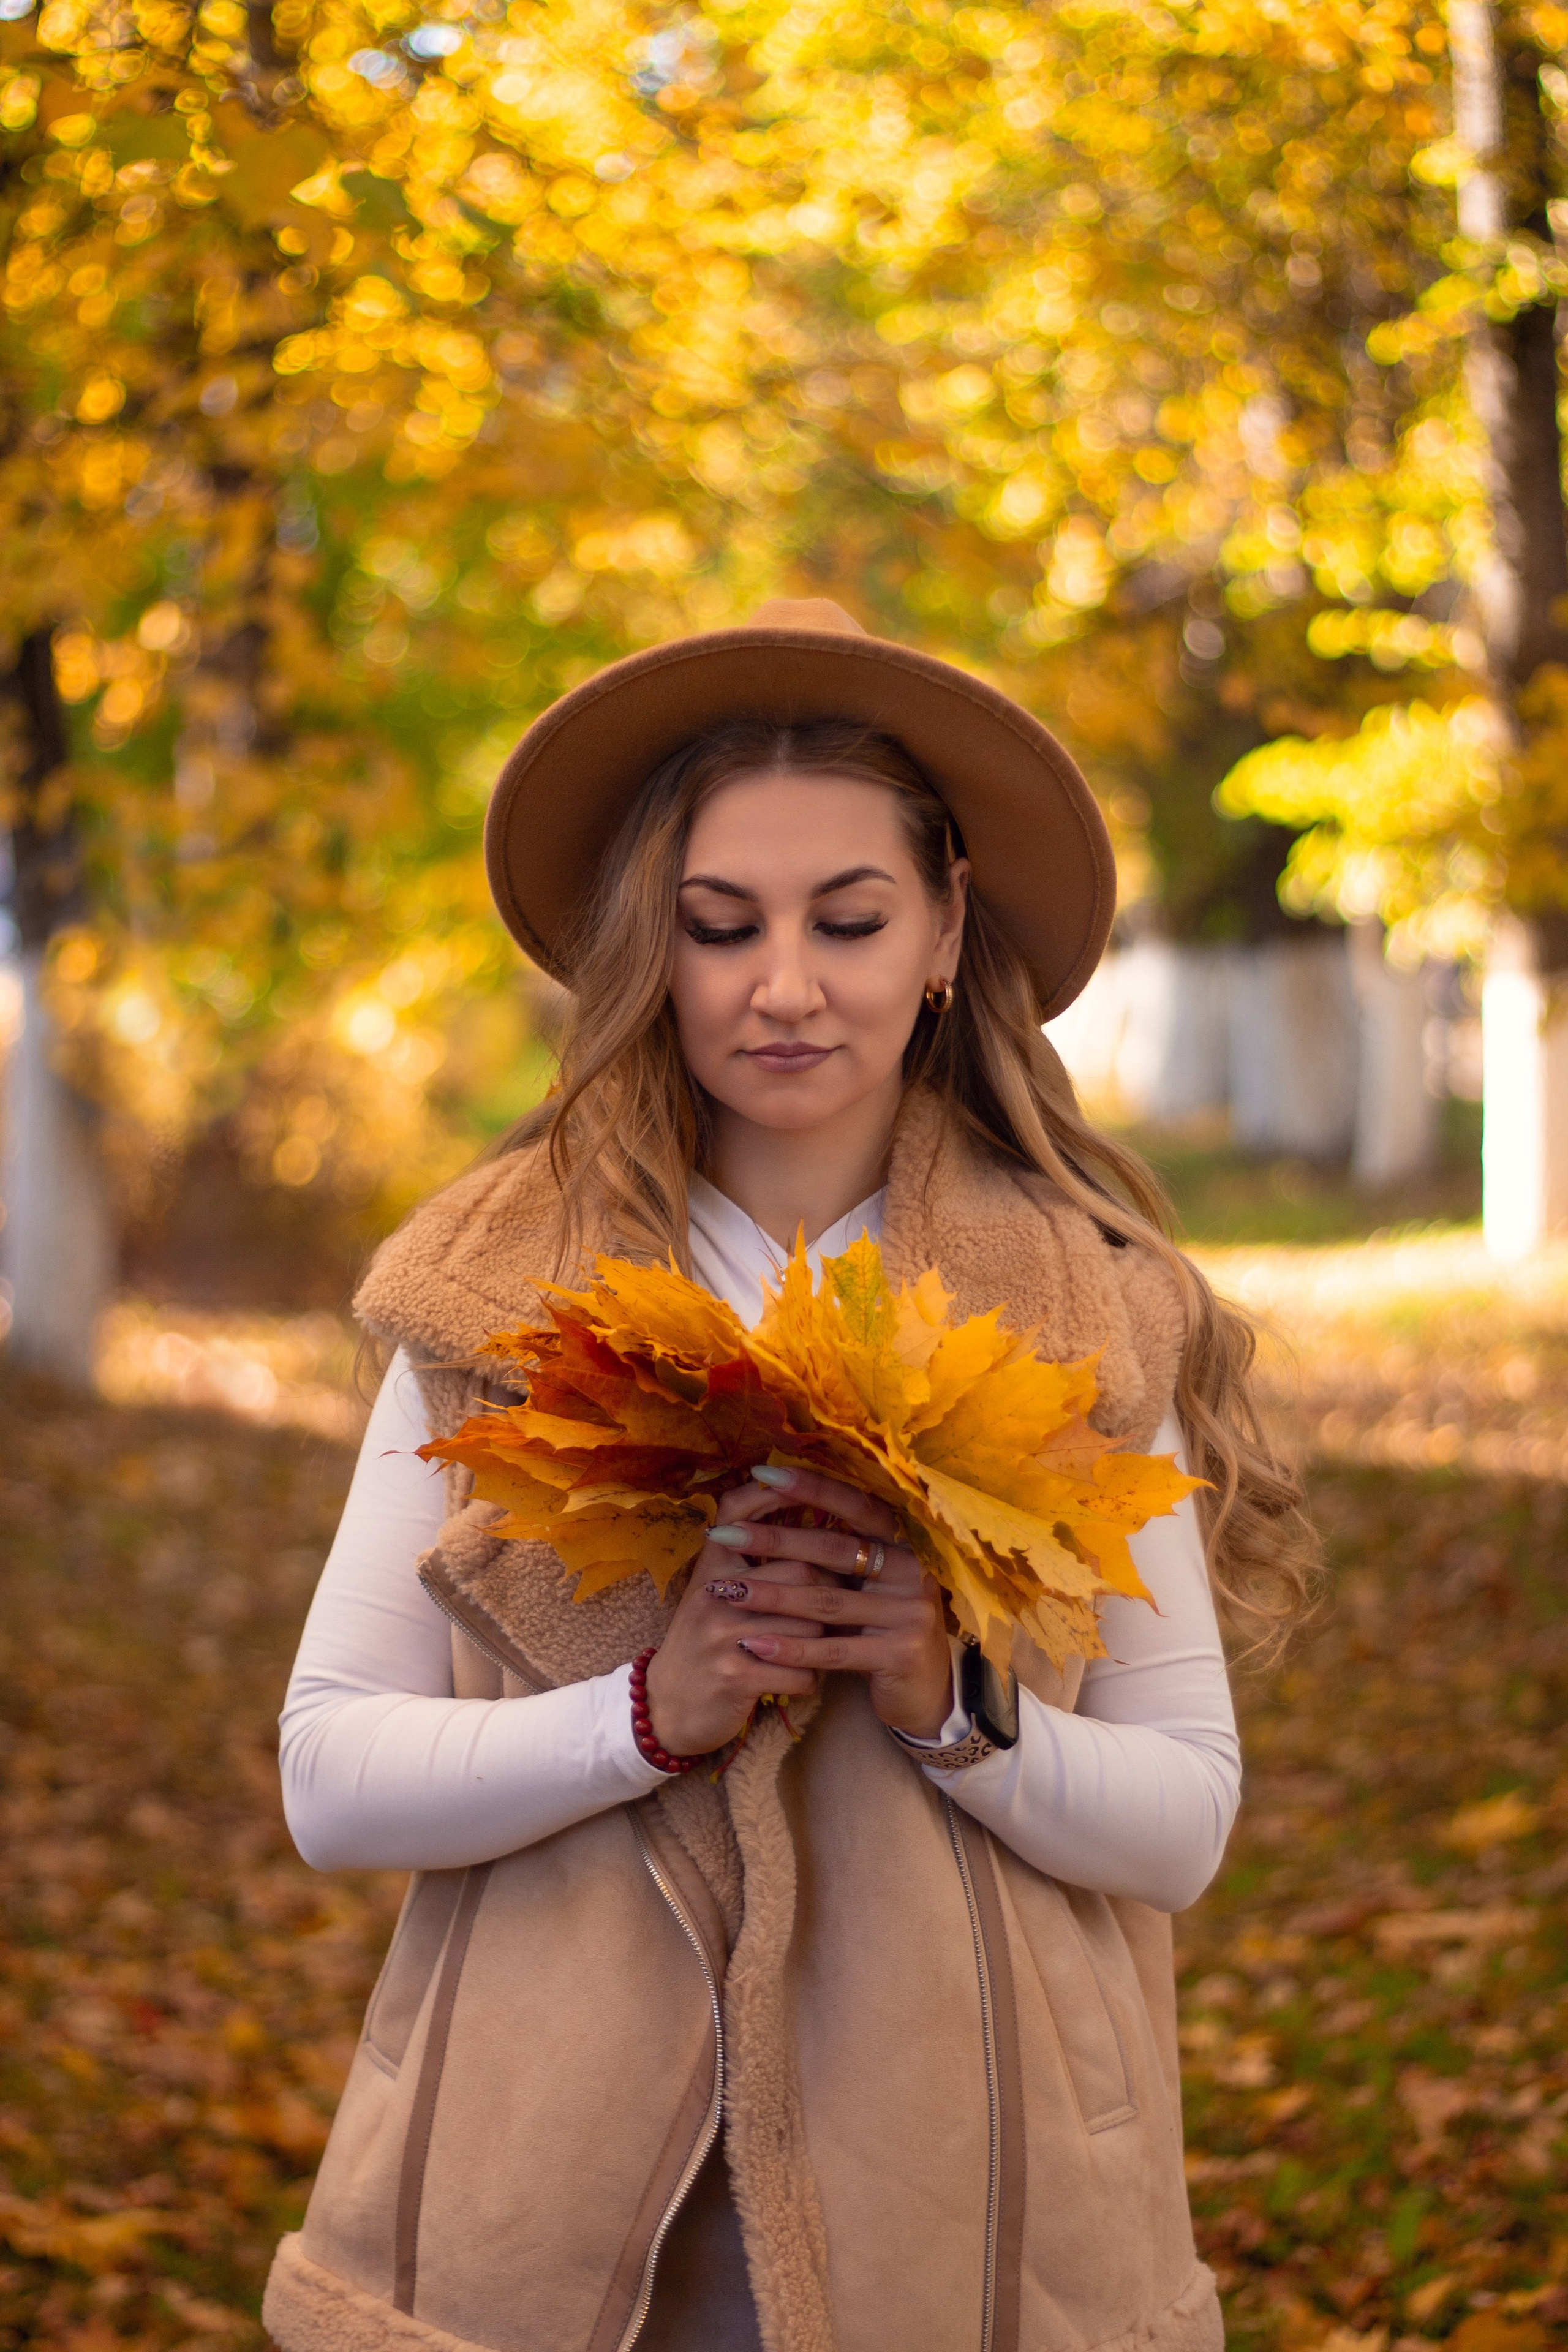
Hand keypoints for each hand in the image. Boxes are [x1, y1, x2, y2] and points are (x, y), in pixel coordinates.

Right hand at [643, 1477, 828, 1757]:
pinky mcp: (736, 1677)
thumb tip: (803, 1528)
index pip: (739, 1513)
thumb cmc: (701, 1644)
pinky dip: (807, 1680)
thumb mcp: (711, 1593)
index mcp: (711, 1569)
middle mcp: (715, 1594)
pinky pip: (800, 1673)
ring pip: (809, 1626)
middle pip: (801, 1572)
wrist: (664, 1707)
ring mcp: (723, 1635)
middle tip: (833, 1606)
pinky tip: (797, 1678)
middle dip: (826, 1593)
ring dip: (819, 1643)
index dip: (773, 1494)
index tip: (804, 1485)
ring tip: (811, 1649)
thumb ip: (745, 1561)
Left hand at [702, 1465, 953, 1740]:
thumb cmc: (880, 1629)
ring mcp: (911, 1614)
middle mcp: (913, 1572)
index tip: (762, 1473)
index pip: (856, 1506)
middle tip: (725, 1534)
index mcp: (905, 1544)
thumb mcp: (867, 1586)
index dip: (812, 1487)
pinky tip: (753, 1645)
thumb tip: (773, 1507)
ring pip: (827, 1600)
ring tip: (727, 1591)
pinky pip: (833, 1650)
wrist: (925, 1693)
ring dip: (771, 1595)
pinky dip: (790, 1647)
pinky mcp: (900, 1654)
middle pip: (835, 1549)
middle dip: (774, 1540)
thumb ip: (838, 1553)